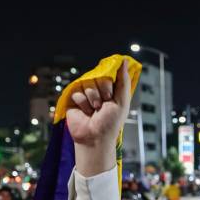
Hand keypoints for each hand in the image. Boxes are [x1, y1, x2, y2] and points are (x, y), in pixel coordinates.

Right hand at [68, 62, 131, 176]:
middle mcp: (98, 90)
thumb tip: (125, 61)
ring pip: (87, 83)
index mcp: (110, 90)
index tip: (111, 97)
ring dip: (92, 99)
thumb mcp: (122, 102)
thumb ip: (123, 81)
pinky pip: (77, 92)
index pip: (108, 74)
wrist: (95, 138)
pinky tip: (85, 112)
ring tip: (94, 110)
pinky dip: (82, 103)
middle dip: (102, 92)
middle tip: (102, 105)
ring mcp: (86, 93)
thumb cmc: (111, 123)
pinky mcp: (74, 99)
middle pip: (97, 77)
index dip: (109, 85)